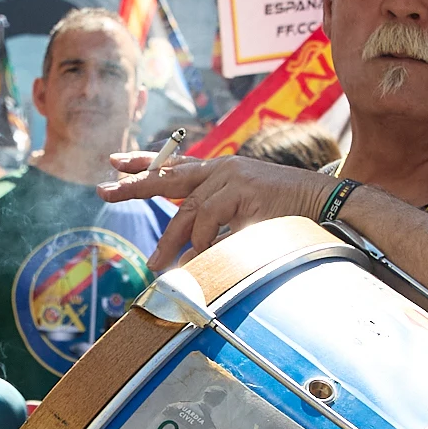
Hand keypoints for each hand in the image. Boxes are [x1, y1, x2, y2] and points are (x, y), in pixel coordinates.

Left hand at [100, 153, 330, 269]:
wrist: (323, 204)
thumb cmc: (285, 215)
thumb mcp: (242, 217)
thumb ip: (213, 225)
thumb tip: (184, 251)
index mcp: (219, 172)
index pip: (174, 165)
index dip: (144, 164)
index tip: (115, 165)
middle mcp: (221, 169)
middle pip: (168, 176)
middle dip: (134, 185)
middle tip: (104, 190)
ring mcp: (232, 176)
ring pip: (189, 208)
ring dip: (171, 241)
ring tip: (156, 264)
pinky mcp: (243, 189)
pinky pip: (211, 218)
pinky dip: (204, 241)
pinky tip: (202, 257)